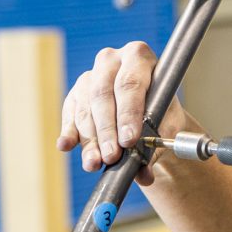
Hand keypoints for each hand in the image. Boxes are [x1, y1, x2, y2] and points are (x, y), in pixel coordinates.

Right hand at [56, 41, 192, 185]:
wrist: (151, 114)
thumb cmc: (162, 116)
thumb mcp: (165, 128)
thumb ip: (154, 148)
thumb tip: (143, 175)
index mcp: (138, 56)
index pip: (130, 83)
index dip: (129, 113)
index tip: (129, 140)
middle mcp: (111, 60)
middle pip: (104, 95)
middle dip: (107, 130)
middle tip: (112, 157)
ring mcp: (90, 75)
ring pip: (86, 108)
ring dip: (90, 139)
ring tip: (96, 163)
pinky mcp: (75, 94)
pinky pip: (70, 114)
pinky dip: (69, 132)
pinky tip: (66, 145)